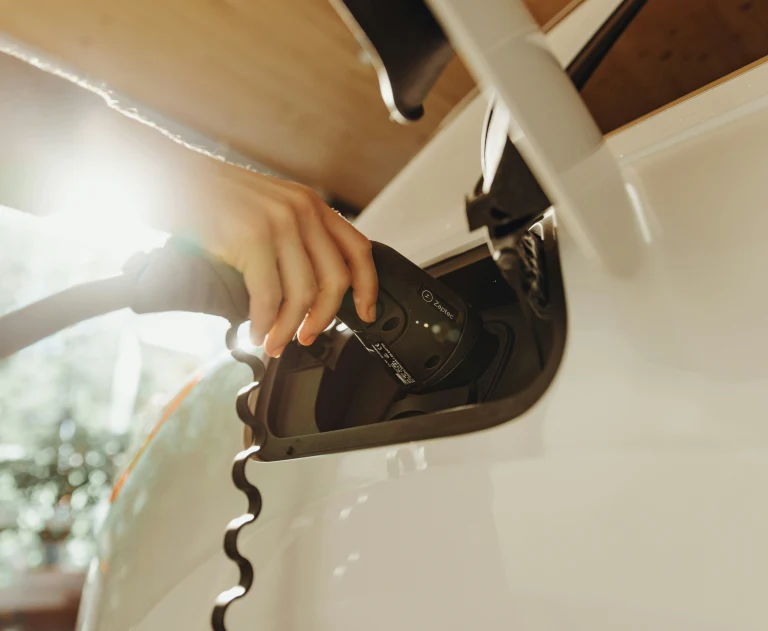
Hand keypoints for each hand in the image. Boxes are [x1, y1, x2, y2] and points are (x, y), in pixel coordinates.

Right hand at [196, 161, 377, 357]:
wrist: (168, 175)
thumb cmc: (211, 197)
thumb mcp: (267, 207)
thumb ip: (294, 237)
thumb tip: (308, 288)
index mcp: (310, 205)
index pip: (358, 249)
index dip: (367, 286)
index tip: (365, 313)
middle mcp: (301, 211)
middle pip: (335, 280)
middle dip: (323, 318)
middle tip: (307, 336)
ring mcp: (278, 223)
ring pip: (302, 294)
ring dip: (289, 328)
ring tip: (275, 342)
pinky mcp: (251, 238)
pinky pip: (269, 297)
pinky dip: (265, 323)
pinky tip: (256, 332)